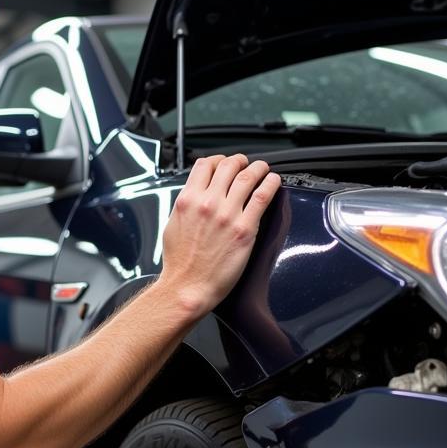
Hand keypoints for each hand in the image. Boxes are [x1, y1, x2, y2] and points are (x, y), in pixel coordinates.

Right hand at [157, 154, 280, 319]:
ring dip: (258, 168)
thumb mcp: (173, 226)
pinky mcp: (245, 228)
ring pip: (247, 177)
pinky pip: (263, 196)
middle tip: (246, 164)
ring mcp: (227, 215)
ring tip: (263, 169)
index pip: (204, 165)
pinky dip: (271, 184)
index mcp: (187, 201)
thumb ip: (186, 207)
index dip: (217, 160)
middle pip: (228, 166)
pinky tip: (273, 182)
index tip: (224, 163)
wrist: (187, 287)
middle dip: (240, 161)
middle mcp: (207, 203)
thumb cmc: (179, 264)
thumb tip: (195, 198)